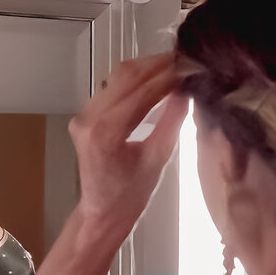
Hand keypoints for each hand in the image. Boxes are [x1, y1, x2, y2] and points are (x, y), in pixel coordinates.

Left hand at [68, 54, 189, 229]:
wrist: (102, 212)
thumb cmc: (129, 196)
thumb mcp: (158, 159)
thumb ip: (171, 121)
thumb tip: (187, 91)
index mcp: (105, 132)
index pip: (142, 91)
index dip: (169, 76)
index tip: (191, 69)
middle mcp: (89, 118)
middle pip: (127, 75)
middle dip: (158, 65)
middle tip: (186, 62)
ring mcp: (83, 115)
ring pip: (118, 77)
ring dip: (147, 69)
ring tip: (175, 68)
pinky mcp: (85, 115)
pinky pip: (111, 87)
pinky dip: (135, 80)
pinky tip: (155, 80)